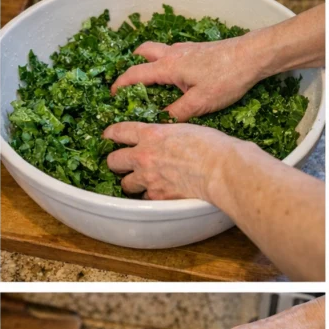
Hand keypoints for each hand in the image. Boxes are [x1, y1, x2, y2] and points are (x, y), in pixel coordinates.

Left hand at [104, 121, 233, 200]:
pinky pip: (145, 198)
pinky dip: (151, 196)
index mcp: (151, 134)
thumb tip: (165, 141)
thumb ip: (167, 135)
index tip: (109, 136)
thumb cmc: (211, 145)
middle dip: (116, 162)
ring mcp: (148, 178)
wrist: (220, 169)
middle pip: (113, 160)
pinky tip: (161, 193)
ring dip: (132, 182)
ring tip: (143, 181)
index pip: (119, 131)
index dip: (111, 134)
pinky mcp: (157, 197)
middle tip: (123, 163)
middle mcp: (143, 156)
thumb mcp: (184, 129)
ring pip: (125, 184)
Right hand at [111, 36, 258, 120]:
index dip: (120, 85)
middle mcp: (173, 53)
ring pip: (159, 50)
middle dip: (132, 65)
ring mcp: (187, 49)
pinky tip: (181, 78)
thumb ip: (177, 113)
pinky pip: (175, 52)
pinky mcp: (199, 49)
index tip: (111, 95)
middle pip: (143, 53)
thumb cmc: (227, 77)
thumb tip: (160, 124)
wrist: (253, 56)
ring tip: (154, 82)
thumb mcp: (201, 102)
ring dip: (151, 62)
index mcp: (168, 67)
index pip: (134, 74)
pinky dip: (169, 62)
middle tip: (131, 83)